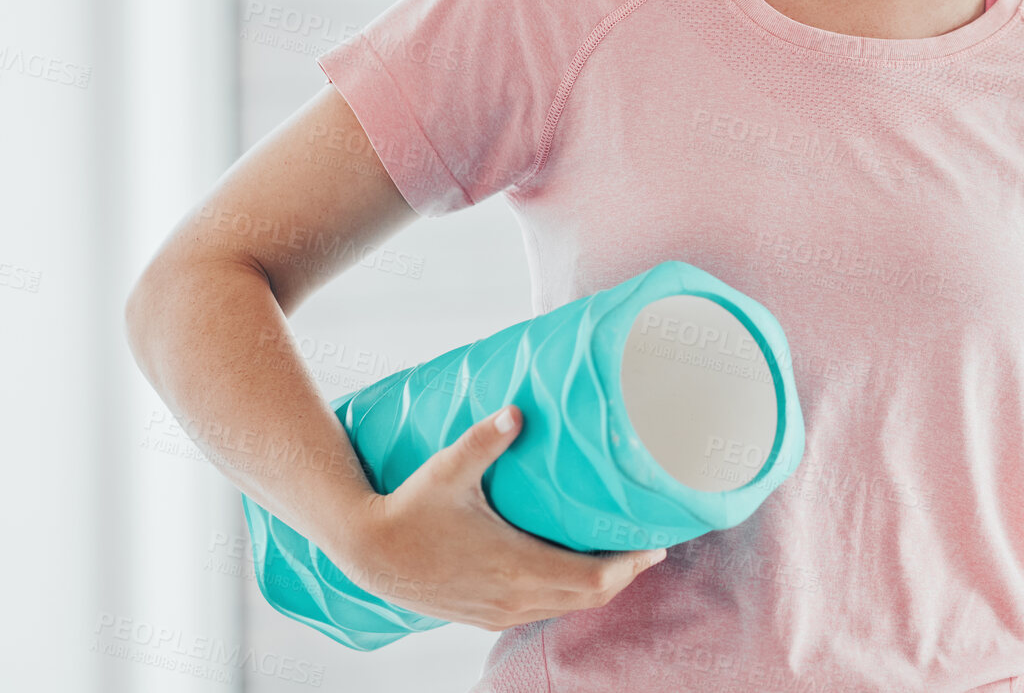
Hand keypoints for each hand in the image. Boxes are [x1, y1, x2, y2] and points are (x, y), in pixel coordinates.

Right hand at [339, 405, 667, 631]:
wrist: (367, 552)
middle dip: (626, 574)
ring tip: (624, 558)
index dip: (629, 565)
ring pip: (567, 608)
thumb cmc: (409, 506)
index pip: (592, 578)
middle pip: (589, 597)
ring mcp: (498, 611)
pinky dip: (570, 596)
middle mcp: (513, 597)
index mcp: (515, 566)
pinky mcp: (485, 614)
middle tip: (650, 547)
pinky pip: (543, 611)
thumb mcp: (448, 467)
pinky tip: (576, 574)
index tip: (656, 543)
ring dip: (600, 587)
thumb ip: (485, 438)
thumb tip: (516, 409)